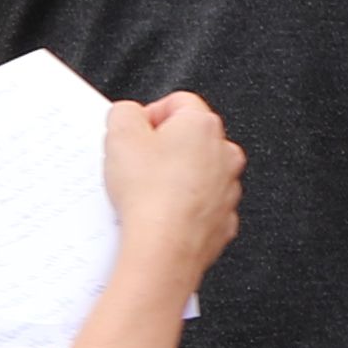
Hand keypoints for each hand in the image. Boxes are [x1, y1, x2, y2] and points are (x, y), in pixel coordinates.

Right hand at [98, 91, 243, 286]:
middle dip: (160, 147)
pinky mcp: (223, 217)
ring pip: (195, 172)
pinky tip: (159, 212)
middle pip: (188, 139)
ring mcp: (228, 187)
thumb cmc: (149, 192)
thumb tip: (129, 113)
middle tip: (135, 161)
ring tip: (144, 190)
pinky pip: (198, 203)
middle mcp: (225, 153)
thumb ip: (124, 113)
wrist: (165, 245)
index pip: (178, 102)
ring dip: (171, 177)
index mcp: (203, 126)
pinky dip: (181, 205)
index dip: (148, 114)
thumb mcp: (119, 135)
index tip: (133, 131)